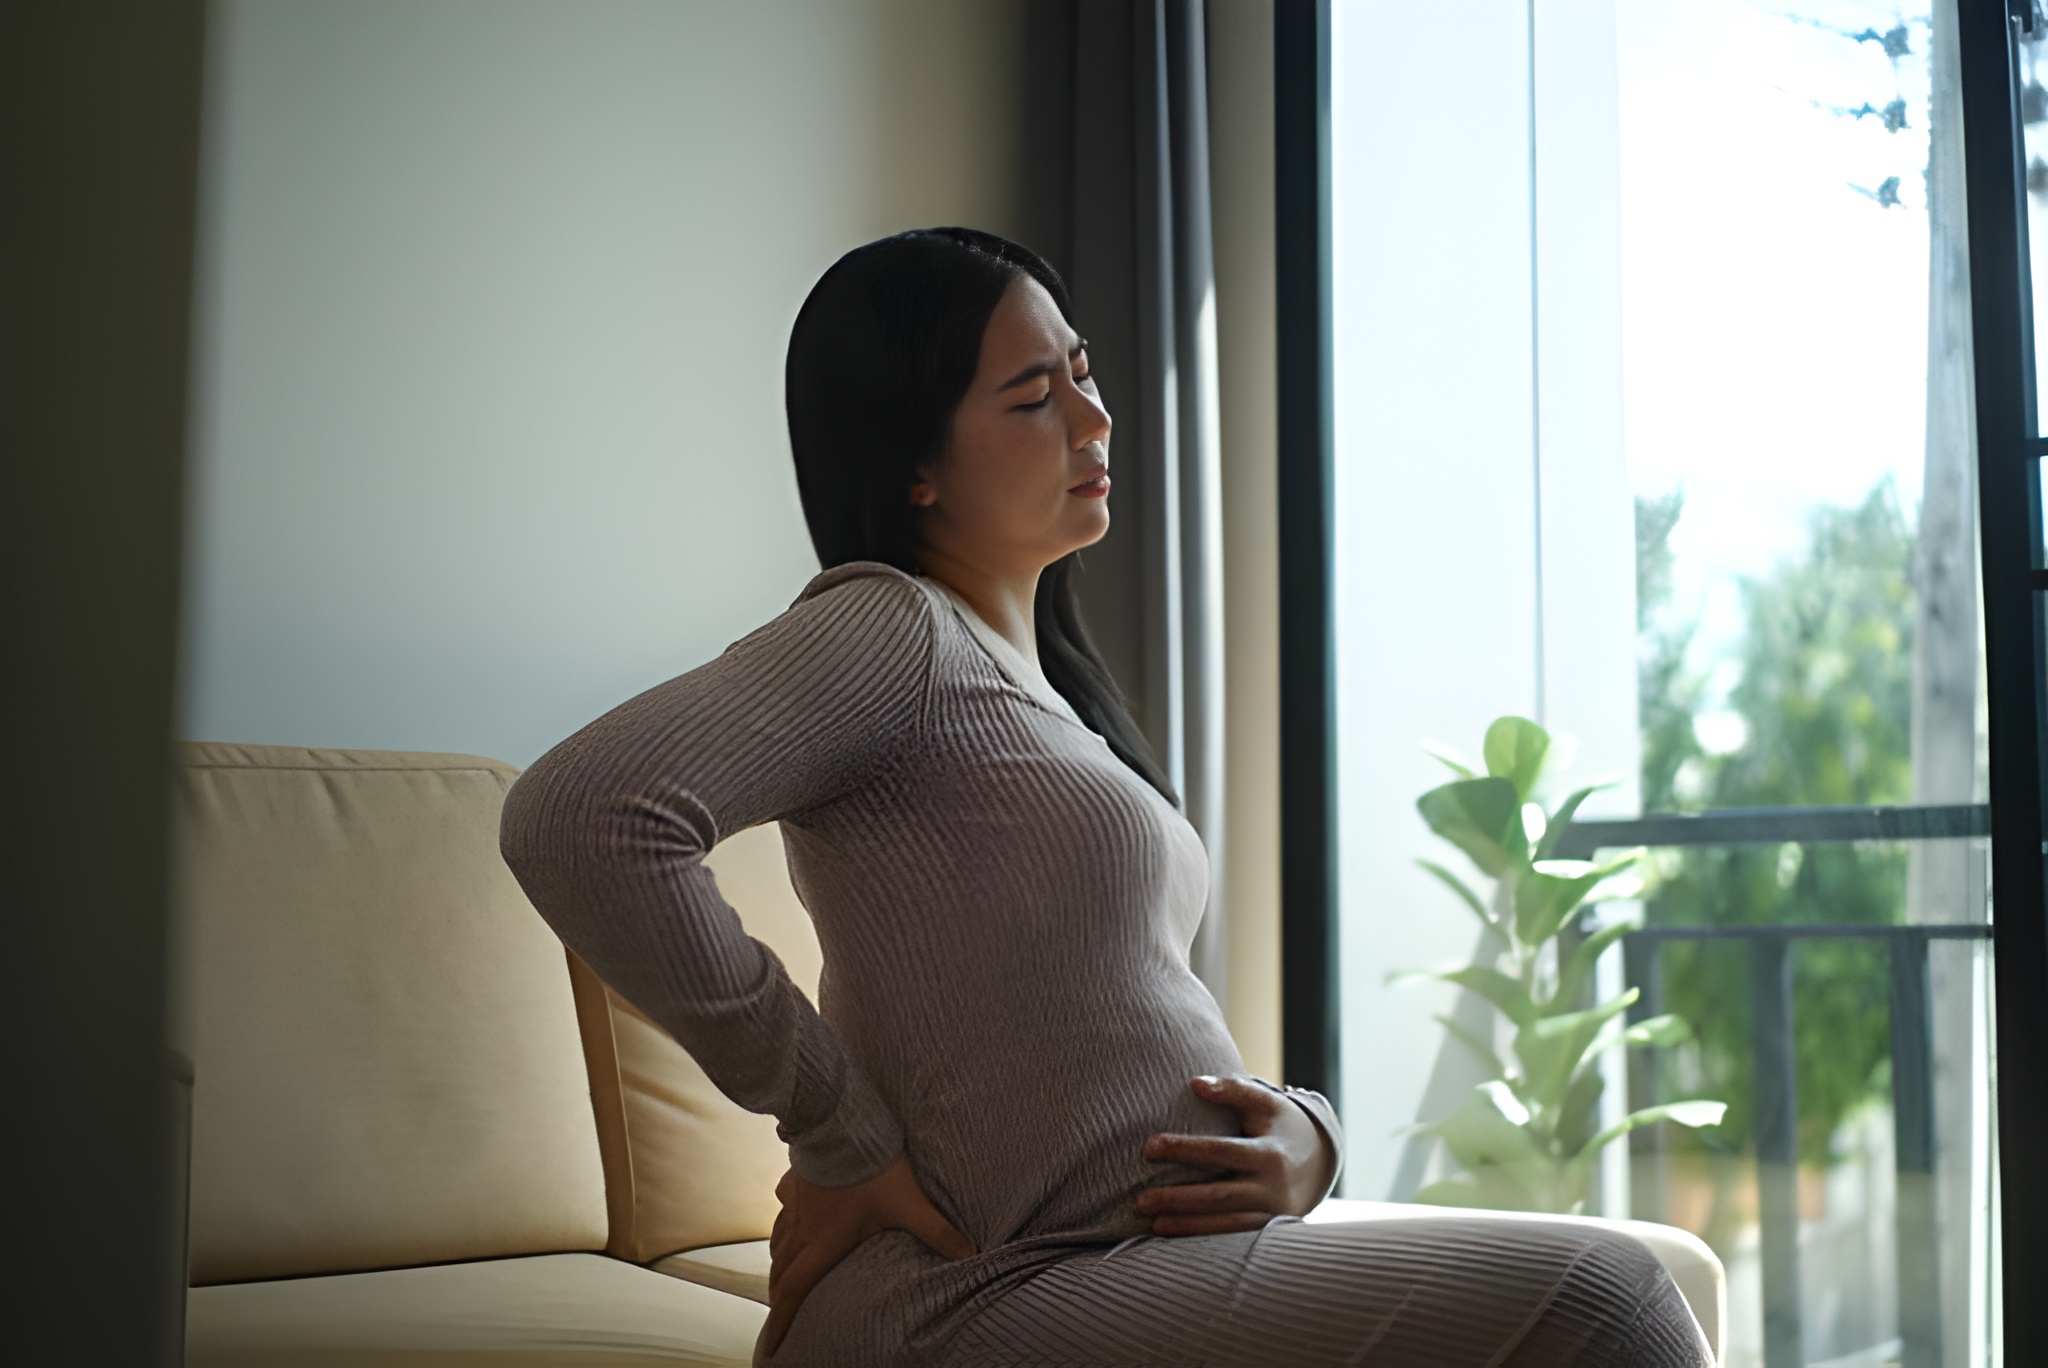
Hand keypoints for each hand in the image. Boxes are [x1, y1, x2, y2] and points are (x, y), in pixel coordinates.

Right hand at [760, 1152, 977, 1357]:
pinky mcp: (796, 1178)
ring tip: (781, 1272)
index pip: (795, 1290)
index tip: (772, 1348)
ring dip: (779, 1261)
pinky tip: (788, 1209)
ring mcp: (796, 1202)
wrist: (841, 1119)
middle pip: (782, 1270)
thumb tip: (972, 1255)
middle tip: (778, 1312)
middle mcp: (803, 1227)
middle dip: (778, 1295)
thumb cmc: (873, 1166)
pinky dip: (783, 1217)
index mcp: (824, 1242)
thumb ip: (938, 1231)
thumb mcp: (909, 1202)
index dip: (781, 1321)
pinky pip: (782, 1203)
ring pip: (778, 1239)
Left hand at [1134, 1073, 1338, 1234]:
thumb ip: (1232, 1090)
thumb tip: (1194, 1083)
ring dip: (1187, 1225)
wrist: (1319, 1160)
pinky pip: (1233, 1238)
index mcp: (1270, 1153)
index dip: (1183, 1149)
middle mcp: (1273, 1188)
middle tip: (1140, 1200)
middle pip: (1219, 1195)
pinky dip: (1203, 1238)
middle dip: (1178, 1198)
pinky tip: (1174, 1235)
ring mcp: (1273, 1214)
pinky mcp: (1268, 1230)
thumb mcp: (1264, 1102)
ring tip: (1152, 1222)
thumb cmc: (1279, 1124)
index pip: (1220, 1151)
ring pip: (1226, 1225)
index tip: (1148, 1147)